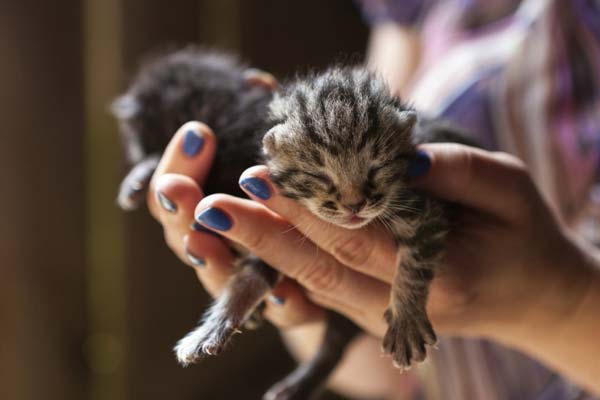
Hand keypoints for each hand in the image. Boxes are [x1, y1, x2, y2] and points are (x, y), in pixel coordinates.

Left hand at [191, 144, 584, 339]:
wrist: (530, 294)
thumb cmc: (521, 235)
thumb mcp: (508, 186)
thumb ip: (454, 169)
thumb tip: (394, 154)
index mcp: (440, 275)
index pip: (356, 237)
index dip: (304, 208)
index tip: (258, 175)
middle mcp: (404, 304)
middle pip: (319, 267)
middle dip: (261, 234)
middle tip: (210, 204)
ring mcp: (384, 315)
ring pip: (312, 282)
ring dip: (263, 250)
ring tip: (217, 219)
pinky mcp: (372, 311)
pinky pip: (321, 287)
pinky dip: (284, 261)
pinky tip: (252, 236)